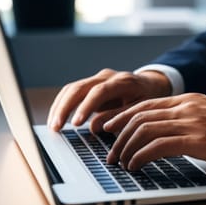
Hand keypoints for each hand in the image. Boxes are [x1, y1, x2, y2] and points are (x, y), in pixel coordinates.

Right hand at [47, 68, 171, 131]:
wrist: (151, 84)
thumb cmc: (148, 98)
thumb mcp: (140, 109)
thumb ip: (119, 117)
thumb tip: (94, 127)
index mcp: (123, 81)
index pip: (99, 92)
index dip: (85, 107)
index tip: (76, 124)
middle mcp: (107, 77)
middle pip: (79, 87)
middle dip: (65, 108)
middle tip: (56, 127)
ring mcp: (97, 79)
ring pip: (71, 89)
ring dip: (60, 107)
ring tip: (53, 126)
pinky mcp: (90, 85)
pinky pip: (72, 92)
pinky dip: (62, 105)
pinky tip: (57, 119)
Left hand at [103, 93, 205, 169]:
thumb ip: (189, 117)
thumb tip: (170, 130)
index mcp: (188, 100)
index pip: (145, 104)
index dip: (122, 117)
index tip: (109, 128)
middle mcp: (185, 107)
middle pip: (138, 116)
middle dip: (117, 135)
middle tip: (110, 152)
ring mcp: (191, 122)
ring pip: (144, 129)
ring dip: (125, 147)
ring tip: (119, 162)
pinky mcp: (197, 140)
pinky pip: (158, 145)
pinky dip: (141, 156)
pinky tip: (136, 165)